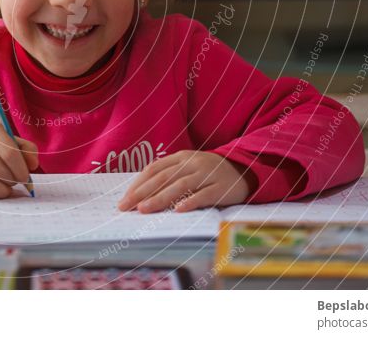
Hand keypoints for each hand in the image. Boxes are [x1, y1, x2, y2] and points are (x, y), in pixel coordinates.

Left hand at [117, 150, 253, 212]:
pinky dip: (190, 202)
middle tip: (126, 206)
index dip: (138, 183)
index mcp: (181, 157)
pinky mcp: (221, 187)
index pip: (154, 169)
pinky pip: (204, 195)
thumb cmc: (208, 172)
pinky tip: (178, 210)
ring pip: (180, 185)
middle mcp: (192, 163)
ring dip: (160, 198)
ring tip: (144, 209)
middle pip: (163, 177)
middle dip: (142, 193)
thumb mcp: (187, 167)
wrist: (243, 169)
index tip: (124, 199)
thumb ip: (168, 176)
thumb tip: (140, 194)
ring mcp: (207, 174)